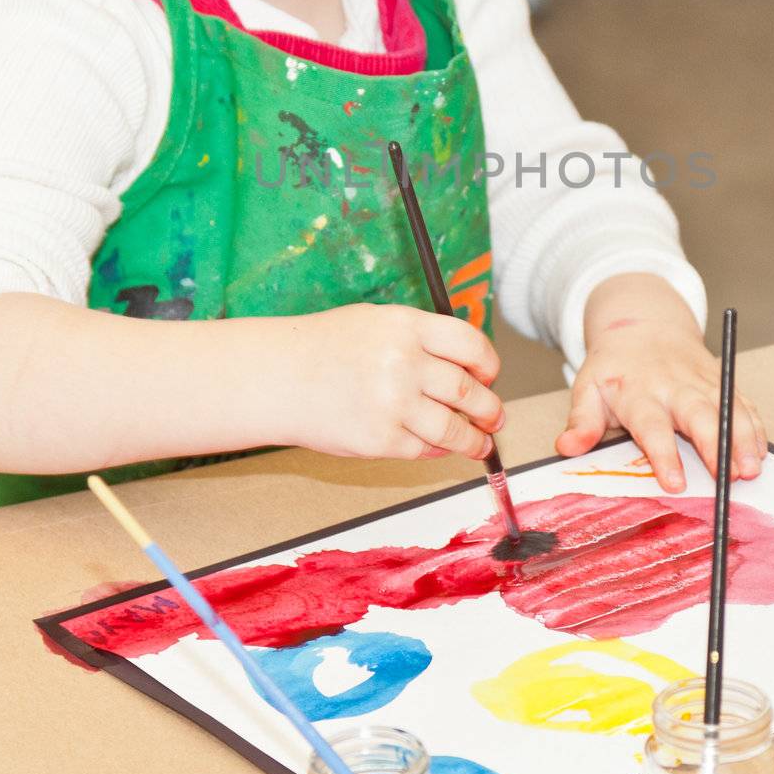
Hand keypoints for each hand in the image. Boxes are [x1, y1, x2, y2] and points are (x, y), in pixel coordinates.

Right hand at [286, 303, 503, 461]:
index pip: (471, 345)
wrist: (278, 377)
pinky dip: (438, 450)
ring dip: (475, 439)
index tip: (490, 376)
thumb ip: (421, 339)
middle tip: (495, 416)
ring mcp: (394, 403)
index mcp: (407, 326)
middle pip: (469, 391)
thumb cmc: (326, 348)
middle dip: (489, 408)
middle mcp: (405, 362)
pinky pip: (425, 450)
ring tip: (481, 443)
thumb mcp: (377, 322)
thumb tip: (467, 367)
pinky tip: (439, 447)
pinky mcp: (381, 440)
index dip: (489, 365)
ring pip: (455, 428)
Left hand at [555, 275, 767, 492]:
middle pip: (699, 414)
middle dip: (716, 445)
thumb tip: (567, 447)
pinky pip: (742, 401)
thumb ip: (581, 420)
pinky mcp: (721, 380)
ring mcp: (701, 381)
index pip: (652, 426)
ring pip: (727, 406)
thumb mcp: (587, 388)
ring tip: (751, 468)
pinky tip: (760, 450)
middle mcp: (674, 386)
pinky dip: (754, 424)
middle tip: (730, 478)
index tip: (675, 483)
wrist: (641, 324)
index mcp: (638, 392)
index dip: (664, 455)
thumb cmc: (614, 367)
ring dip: (742, 437)